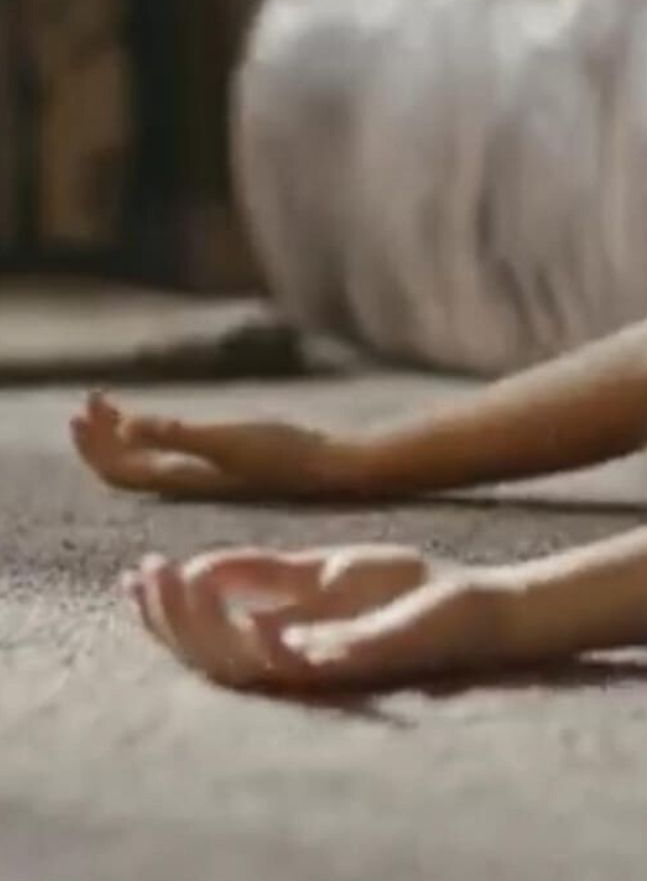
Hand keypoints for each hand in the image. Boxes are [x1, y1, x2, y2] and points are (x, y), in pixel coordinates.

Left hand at [72, 392, 343, 497]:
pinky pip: (168, 454)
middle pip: (124, 467)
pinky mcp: (222, 465)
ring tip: (113, 404)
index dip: (92, 447)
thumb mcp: (228, 439)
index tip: (82, 409)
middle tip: (93, 397)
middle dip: (100, 436)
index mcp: (180, 480)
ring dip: (121, 434)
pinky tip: (160, 417)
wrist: (329, 466)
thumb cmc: (283, 451)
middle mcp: (186, 483)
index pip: (117, 471)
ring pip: (144, 460)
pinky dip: (151, 434)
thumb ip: (177, 435)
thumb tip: (124, 429)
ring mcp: (203, 475)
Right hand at [122, 544, 508, 690]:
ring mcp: (325, 667)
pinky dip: (275, 650)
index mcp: (282, 635)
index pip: (207, 631)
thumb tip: (195, 564)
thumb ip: (265, 572)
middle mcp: (293, 659)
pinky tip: (253, 625)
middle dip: (170, 619)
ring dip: (204, 631)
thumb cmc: (407, 590)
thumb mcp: (323, 569)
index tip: (133, 572)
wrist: (476, 602)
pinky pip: (308, 669)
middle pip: (210, 656)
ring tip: (176, 584)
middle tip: (145, 575)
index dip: (165, 608)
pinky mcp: (361, 664)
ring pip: (244, 669)